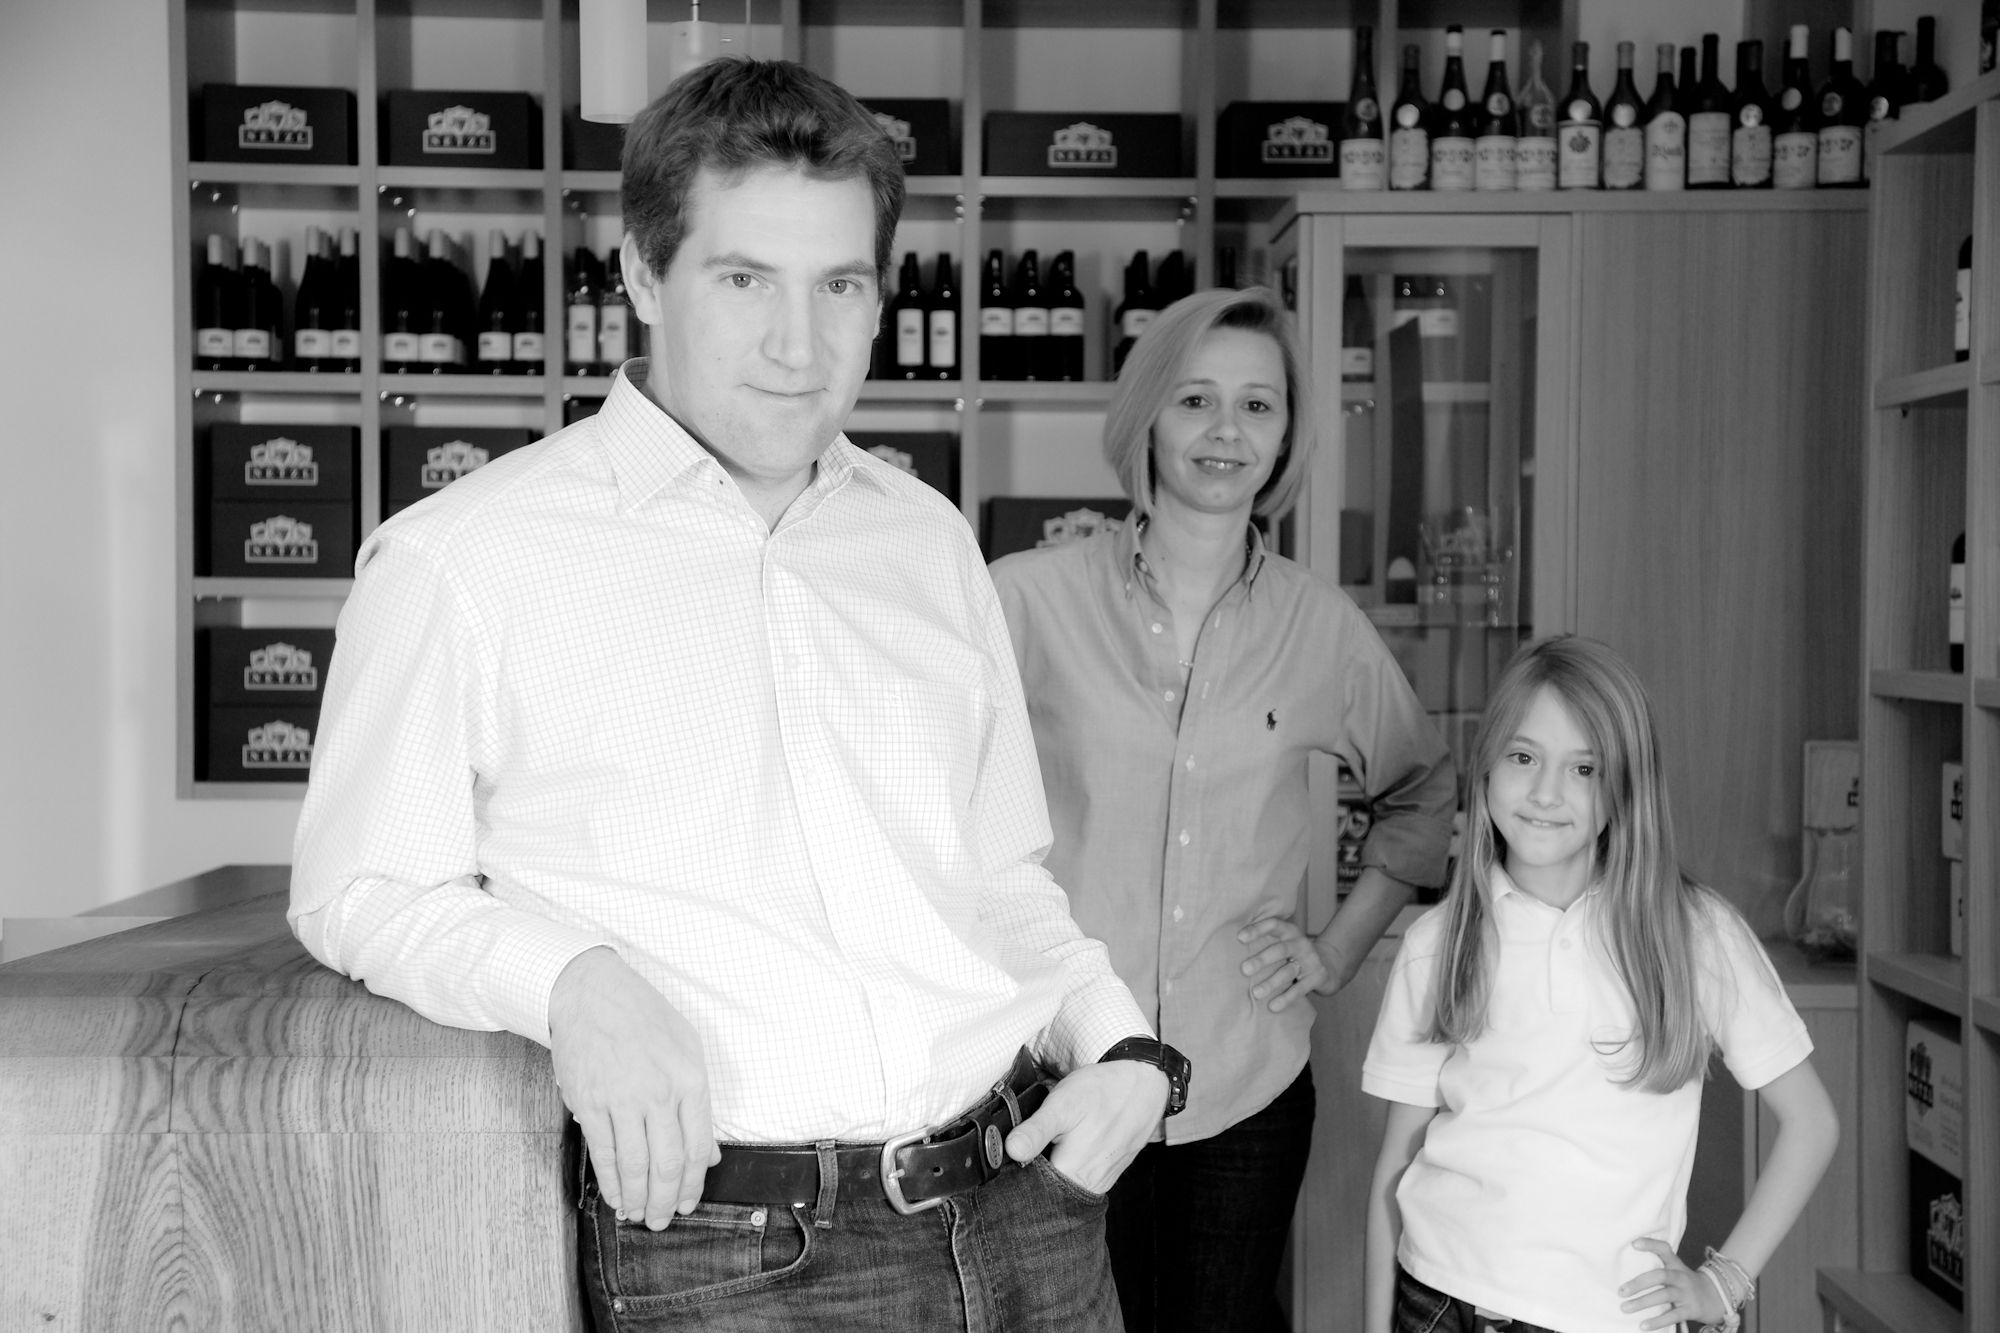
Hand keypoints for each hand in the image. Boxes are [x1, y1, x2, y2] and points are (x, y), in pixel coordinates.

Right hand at [549, 946, 719, 1230]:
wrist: (592, 993)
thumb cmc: (644, 1019)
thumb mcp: (687, 1049)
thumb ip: (698, 1103)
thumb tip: (708, 1155)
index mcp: (689, 1079)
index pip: (697, 1147)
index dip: (693, 1184)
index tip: (689, 1203)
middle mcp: (659, 1092)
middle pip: (667, 1164)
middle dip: (666, 1201)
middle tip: (663, 1221)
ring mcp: (623, 1099)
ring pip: (635, 1165)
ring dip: (639, 1199)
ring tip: (639, 1216)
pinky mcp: (590, 1102)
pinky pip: (603, 1153)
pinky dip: (611, 1182)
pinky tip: (617, 1197)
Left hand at [1003, 1059, 1167, 1193]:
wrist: (1143, 1084)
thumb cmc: (1102, 1092)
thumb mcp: (1062, 1105)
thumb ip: (1036, 1131)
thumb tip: (1011, 1151)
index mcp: (1073, 1175)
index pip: (1030, 1193)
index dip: (1013, 1178)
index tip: (1003, 1160)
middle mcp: (1089, 1186)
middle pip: (1048, 1193)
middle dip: (1032, 1175)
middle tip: (1026, 1146)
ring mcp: (1101, 1182)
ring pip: (1064, 1187)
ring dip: (1051, 1172)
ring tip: (1047, 1145)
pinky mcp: (1108, 1173)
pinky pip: (1080, 1179)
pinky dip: (1068, 1167)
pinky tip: (1066, 1148)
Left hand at [1239, 915, 1332, 1011]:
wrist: (1327, 965)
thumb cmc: (1291, 953)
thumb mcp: (1282, 941)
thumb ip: (1264, 941)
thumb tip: (1227, 948)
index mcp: (1289, 931)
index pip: (1273, 925)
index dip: (1257, 929)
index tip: (1239, 937)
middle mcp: (1300, 943)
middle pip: (1280, 950)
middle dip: (1262, 960)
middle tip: (1244, 970)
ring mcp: (1310, 960)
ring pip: (1288, 972)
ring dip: (1271, 983)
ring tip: (1256, 993)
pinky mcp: (1317, 977)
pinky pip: (1300, 989)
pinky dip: (1286, 998)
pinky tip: (1273, 1006)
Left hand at [1619, 1237, 1728, 1331]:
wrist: (1715, 1297)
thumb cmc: (1683, 1282)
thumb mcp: (1674, 1270)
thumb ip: (1656, 1266)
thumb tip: (1622, 1267)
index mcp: (1675, 1264)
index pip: (1664, 1249)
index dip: (1651, 1244)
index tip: (1634, 1243)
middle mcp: (1681, 1277)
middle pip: (1660, 1276)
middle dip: (1639, 1283)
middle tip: (1620, 1291)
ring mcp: (1686, 1293)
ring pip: (1663, 1296)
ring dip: (1642, 1303)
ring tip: (1624, 1308)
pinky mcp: (1690, 1310)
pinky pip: (1672, 1316)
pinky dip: (1657, 1321)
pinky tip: (1642, 1325)